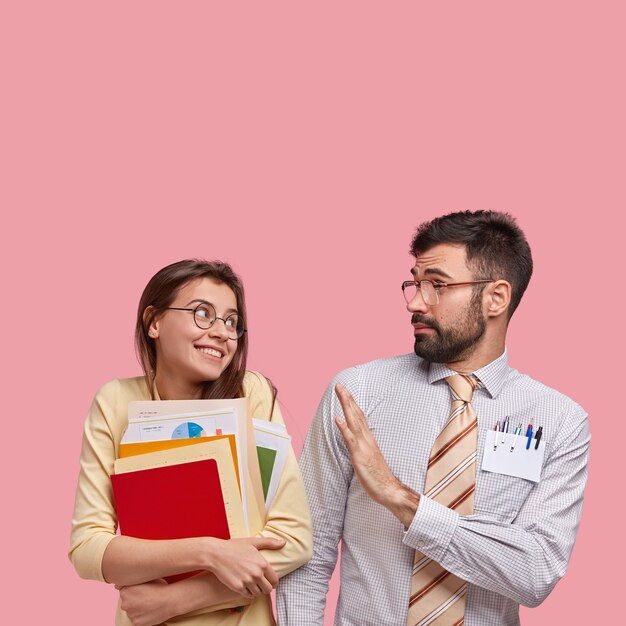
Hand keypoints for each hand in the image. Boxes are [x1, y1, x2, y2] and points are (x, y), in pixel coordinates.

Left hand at [117, 579, 173, 625]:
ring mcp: (131, 614)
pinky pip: (138, 618)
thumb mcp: (146, 578)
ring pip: (132, 611)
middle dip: (134, 599)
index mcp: (125, 591)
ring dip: (138, 608)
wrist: (170, 600)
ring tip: (150, 603)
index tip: (141, 589)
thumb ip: (132, 580)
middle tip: (147, 596)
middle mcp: (125, 603)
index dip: (134, 589)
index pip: (124, 590)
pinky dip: (143, 615)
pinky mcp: (137, 623)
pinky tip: (151, 610)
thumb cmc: (160, 587)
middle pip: (127, 601)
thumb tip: (118, 585)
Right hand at [205, 536, 284, 597]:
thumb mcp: (253, 542)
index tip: (270, 581)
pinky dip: (247, 592)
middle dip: (265, 587)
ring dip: (256, 590)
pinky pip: (247, 595)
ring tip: (252, 584)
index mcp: (262, 563)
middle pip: (268, 589)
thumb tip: (283, 542)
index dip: (273, 582)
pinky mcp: (238, 587)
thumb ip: (270, 543)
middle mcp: (256, 574)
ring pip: (258, 593)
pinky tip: (244, 586)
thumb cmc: (234, 546)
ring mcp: (247, 581)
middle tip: (260, 584)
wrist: (216, 554)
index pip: (275, 580)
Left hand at [334, 384, 419, 525]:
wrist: (390, 489)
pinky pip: (351, 440)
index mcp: (368, 439)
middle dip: (348, 399)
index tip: (345, 392)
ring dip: (346, 406)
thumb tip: (354, 440)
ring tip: (340, 393)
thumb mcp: (369, 458)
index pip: (359, 417)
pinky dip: (344, 428)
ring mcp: (363, 446)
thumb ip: (362, 447)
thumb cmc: (378, 476)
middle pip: (356, 414)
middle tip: (339, 385)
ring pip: (354, 421)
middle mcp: (366, 439)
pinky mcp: (360, 455)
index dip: (352, 404)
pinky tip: (338, 419)